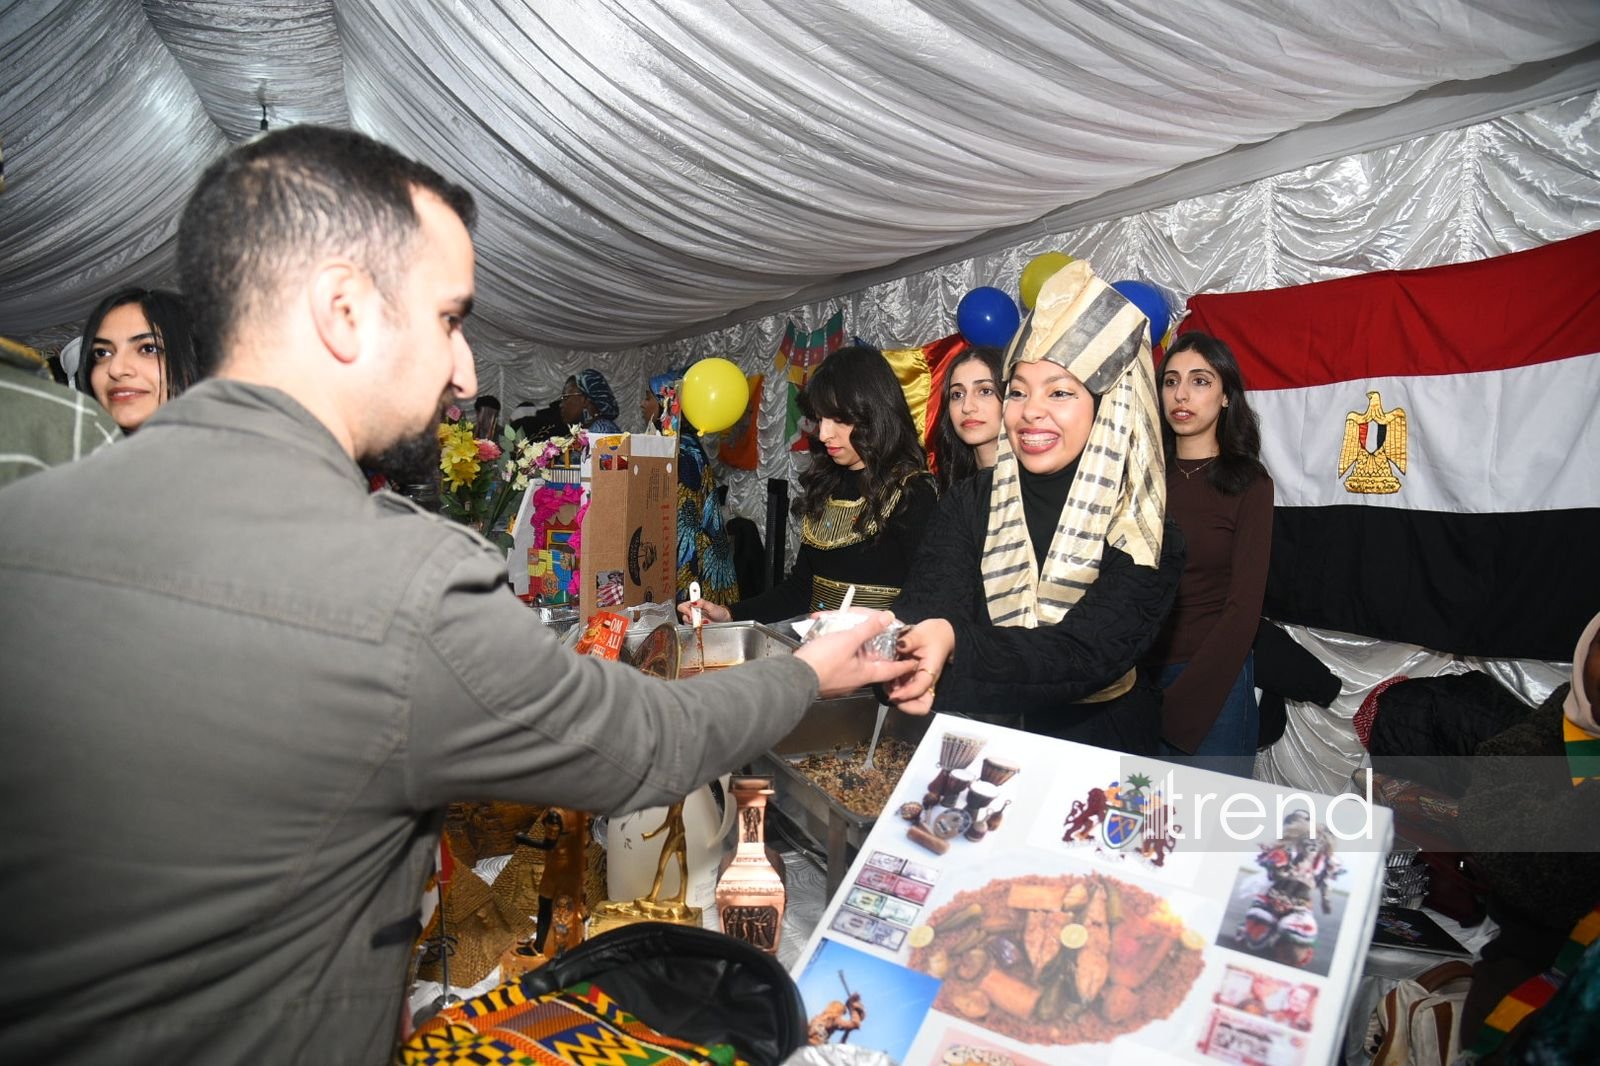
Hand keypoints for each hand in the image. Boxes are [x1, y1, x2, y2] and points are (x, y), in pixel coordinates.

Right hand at [677, 598, 729, 623]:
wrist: (723, 620)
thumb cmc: (718, 612)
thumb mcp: (711, 606)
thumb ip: (702, 603)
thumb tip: (694, 602)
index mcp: (694, 604)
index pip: (682, 606)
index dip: (684, 610)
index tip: (691, 614)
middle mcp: (692, 612)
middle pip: (683, 615)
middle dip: (689, 618)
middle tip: (697, 620)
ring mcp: (694, 620)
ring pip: (686, 623)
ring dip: (694, 623)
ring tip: (703, 622)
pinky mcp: (696, 627)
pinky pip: (691, 628)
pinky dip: (696, 628)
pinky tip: (702, 626)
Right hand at [793, 609, 917, 697]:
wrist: (794, 677)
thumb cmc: (822, 662)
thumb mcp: (849, 640)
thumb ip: (868, 628)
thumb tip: (887, 618)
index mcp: (865, 674)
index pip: (891, 671)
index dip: (903, 666)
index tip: (913, 663)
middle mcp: (854, 681)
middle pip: (872, 666)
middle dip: (878, 655)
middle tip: (885, 645)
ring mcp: (840, 681)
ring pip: (855, 664)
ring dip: (858, 652)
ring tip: (857, 639)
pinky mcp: (827, 678)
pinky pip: (840, 664)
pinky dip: (842, 654)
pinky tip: (835, 645)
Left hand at [884, 618, 953, 714]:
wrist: (942, 633)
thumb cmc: (935, 635)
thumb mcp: (921, 633)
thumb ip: (910, 640)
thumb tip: (899, 644)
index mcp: (930, 672)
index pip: (920, 689)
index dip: (906, 694)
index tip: (893, 694)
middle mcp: (926, 682)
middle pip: (920, 706)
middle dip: (904, 704)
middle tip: (890, 693)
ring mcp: (919, 682)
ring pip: (911, 701)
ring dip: (898, 697)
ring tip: (886, 685)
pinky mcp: (912, 680)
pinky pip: (904, 691)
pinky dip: (895, 688)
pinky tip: (887, 679)